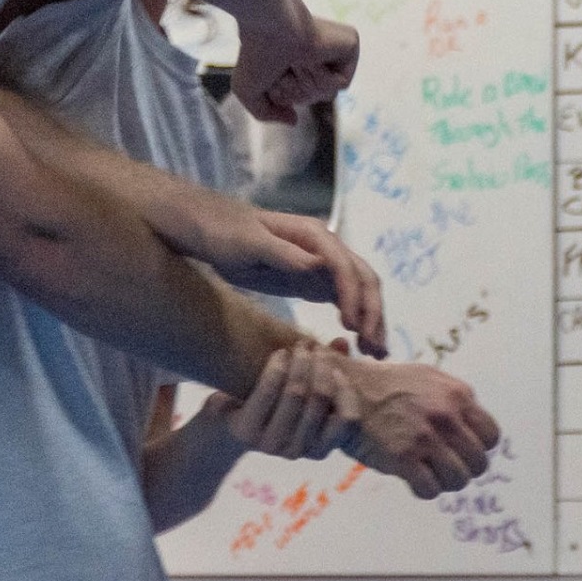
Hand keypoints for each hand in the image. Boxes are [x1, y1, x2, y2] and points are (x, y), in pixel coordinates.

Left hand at [146, 191, 385, 352]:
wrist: (205, 228)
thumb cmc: (223, 231)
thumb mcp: (248, 243)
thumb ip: (283, 254)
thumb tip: (320, 266)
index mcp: (313, 235)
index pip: (345, 267)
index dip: (353, 297)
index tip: (352, 327)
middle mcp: (324, 247)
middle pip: (363, 279)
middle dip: (372, 313)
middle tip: (375, 349)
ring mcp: (320, 264)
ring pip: (359, 291)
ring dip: (371, 320)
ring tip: (376, 352)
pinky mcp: (312, 279)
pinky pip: (343, 300)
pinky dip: (356, 320)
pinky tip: (359, 343)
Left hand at [206, 341, 356, 459]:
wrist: (228, 420)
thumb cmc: (273, 405)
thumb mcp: (303, 396)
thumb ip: (326, 373)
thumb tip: (341, 342)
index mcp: (320, 448)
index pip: (347, 419)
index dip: (346, 389)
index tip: (336, 367)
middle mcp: (298, 451)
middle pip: (319, 399)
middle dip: (320, 366)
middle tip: (314, 347)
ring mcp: (271, 443)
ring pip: (295, 393)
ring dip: (300, 363)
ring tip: (298, 347)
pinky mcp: (247, 431)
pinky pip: (267, 392)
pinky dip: (277, 368)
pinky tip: (279, 354)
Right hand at [235, 16, 358, 123]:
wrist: (271, 26)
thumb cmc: (255, 54)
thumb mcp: (248, 93)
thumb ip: (266, 114)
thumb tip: (294, 120)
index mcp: (297, 60)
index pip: (300, 97)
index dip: (285, 96)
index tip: (273, 75)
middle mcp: (317, 54)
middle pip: (315, 98)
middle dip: (297, 92)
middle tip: (285, 67)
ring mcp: (335, 49)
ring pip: (328, 93)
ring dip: (308, 84)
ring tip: (297, 61)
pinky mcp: (351, 43)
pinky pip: (342, 83)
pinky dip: (324, 78)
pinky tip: (311, 59)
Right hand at [334, 358, 499, 498]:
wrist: (341, 387)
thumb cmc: (383, 385)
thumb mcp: (427, 378)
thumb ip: (453, 400)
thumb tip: (473, 427)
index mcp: (456, 395)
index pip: (491, 436)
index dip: (477, 447)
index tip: (459, 449)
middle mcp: (445, 415)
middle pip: (478, 462)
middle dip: (463, 468)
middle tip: (442, 465)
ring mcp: (424, 437)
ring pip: (459, 479)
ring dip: (444, 481)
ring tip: (427, 472)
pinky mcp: (402, 457)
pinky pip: (431, 489)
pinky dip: (423, 488)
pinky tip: (411, 477)